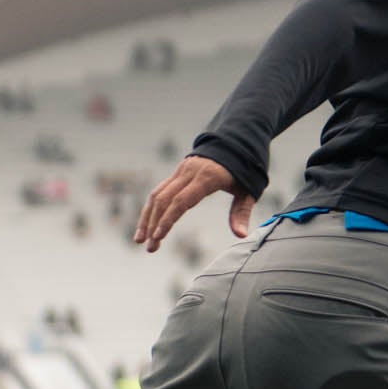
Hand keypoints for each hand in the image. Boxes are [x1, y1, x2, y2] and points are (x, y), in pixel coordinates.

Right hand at [134, 155, 252, 251]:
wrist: (237, 140)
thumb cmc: (245, 168)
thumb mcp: (249, 190)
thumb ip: (242, 212)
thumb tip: (241, 235)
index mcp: (207, 177)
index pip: (181, 201)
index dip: (168, 219)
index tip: (158, 237)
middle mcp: (190, 172)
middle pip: (164, 199)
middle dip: (153, 224)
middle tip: (149, 248)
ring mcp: (182, 171)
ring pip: (157, 194)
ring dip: (147, 217)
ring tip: (139, 239)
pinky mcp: (178, 172)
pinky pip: (160, 190)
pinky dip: (151, 207)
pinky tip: (147, 224)